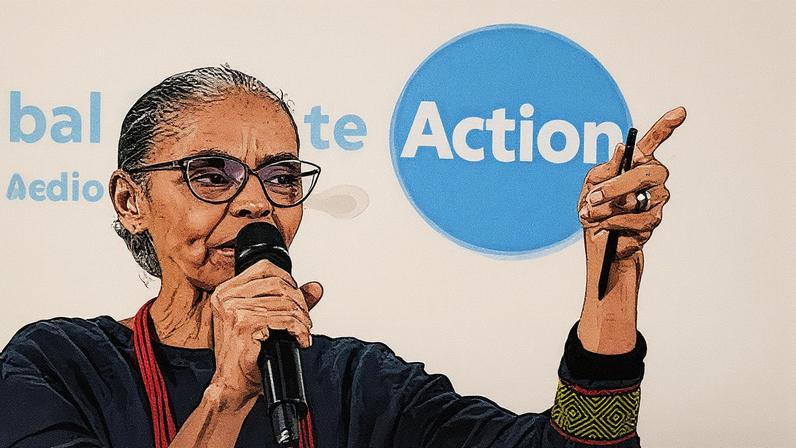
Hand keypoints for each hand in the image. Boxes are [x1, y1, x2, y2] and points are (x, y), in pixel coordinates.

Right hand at [206, 259, 322, 405]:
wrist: (231, 385)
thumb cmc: (244, 356)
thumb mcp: (266, 322)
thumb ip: (290, 301)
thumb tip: (315, 287)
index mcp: (226, 291)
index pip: (265, 268)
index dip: (288, 281)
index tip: (297, 300)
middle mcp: (227, 296)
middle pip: (279, 283)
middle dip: (300, 302)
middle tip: (304, 320)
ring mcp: (234, 310)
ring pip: (285, 302)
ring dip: (302, 319)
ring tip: (303, 332)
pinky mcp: (245, 325)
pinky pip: (285, 319)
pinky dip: (299, 330)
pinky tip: (300, 340)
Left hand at [579, 107, 685, 276]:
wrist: (599, 239)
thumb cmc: (595, 205)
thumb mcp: (591, 183)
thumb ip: (605, 168)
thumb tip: (620, 149)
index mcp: (637, 162)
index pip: (654, 140)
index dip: (667, 126)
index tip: (680, 111)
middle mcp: (653, 177)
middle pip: (643, 174)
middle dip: (614, 187)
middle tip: (593, 197)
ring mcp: (657, 198)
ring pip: (634, 200)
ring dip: (606, 208)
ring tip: (591, 214)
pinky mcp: (653, 220)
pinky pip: (632, 219)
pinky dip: (612, 222)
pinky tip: (604, 225)